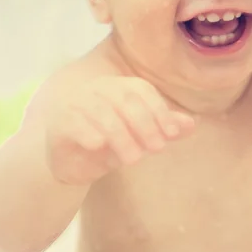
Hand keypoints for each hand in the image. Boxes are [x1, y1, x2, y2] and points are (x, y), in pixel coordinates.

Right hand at [46, 76, 194, 184]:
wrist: (73, 164)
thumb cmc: (110, 146)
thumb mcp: (141, 138)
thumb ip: (164, 129)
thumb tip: (192, 124)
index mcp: (118, 87)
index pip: (142, 90)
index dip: (159, 110)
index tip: (172, 135)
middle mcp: (97, 89)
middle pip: (124, 99)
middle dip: (144, 124)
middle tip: (157, 149)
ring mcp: (75, 103)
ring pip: (101, 112)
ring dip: (121, 135)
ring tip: (134, 159)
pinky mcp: (59, 123)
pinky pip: (74, 123)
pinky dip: (88, 132)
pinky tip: (99, 146)